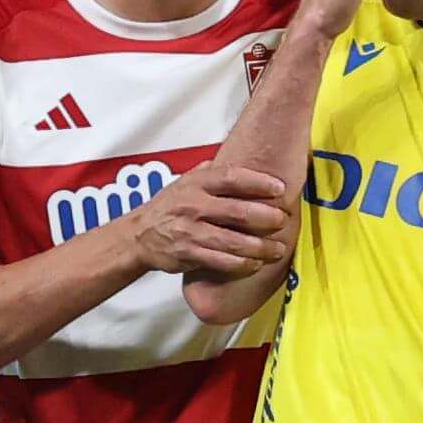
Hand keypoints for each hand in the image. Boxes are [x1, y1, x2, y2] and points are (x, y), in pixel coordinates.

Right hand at [128, 161, 291, 278]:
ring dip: (261, 247)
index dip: (259, 182)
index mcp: (196, 183)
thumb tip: (244, 158)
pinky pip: (222, 261)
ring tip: (278, 249)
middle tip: (283, 220)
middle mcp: (193, 205)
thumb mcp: (186, 181)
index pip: (231, 177)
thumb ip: (212, 172)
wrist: (139, 235)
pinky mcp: (188, 254)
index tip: (280, 188)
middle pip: (238, 211)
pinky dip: (243, 264)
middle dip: (267, 217)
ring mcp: (190, 231)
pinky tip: (256, 263)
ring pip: (234, 241)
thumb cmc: (169, 206)